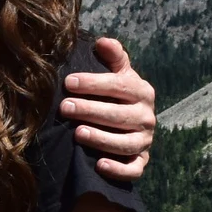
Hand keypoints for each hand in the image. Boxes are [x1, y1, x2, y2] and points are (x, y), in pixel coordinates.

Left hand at [60, 36, 155, 181]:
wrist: (131, 124)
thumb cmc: (118, 94)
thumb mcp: (119, 73)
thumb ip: (113, 57)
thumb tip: (102, 41)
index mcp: (142, 91)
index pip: (119, 85)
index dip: (94, 84)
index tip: (68, 82)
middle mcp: (147, 116)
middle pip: (119, 115)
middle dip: (90, 110)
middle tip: (65, 108)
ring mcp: (145, 141)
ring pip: (124, 143)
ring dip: (101, 139)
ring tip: (77, 133)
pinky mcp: (141, 161)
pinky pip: (133, 169)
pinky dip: (118, 169)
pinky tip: (99, 165)